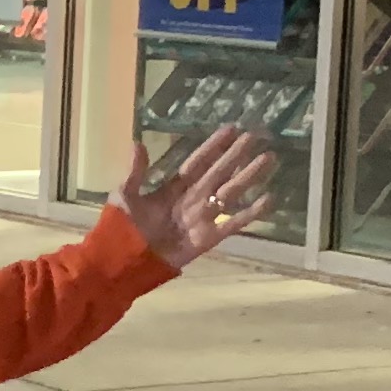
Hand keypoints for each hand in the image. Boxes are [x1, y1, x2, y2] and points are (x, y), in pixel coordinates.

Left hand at [117, 124, 277, 267]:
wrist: (123, 262)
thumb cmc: (121, 228)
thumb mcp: (125, 196)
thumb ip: (135, 172)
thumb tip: (138, 143)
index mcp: (173, 188)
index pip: (198, 162)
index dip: (214, 146)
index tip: (231, 129)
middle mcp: (192, 199)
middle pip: (219, 172)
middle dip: (237, 154)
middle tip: (257, 136)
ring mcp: (202, 217)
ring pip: (231, 192)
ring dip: (249, 175)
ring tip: (268, 158)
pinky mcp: (208, 237)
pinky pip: (233, 222)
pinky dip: (251, 212)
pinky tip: (268, 198)